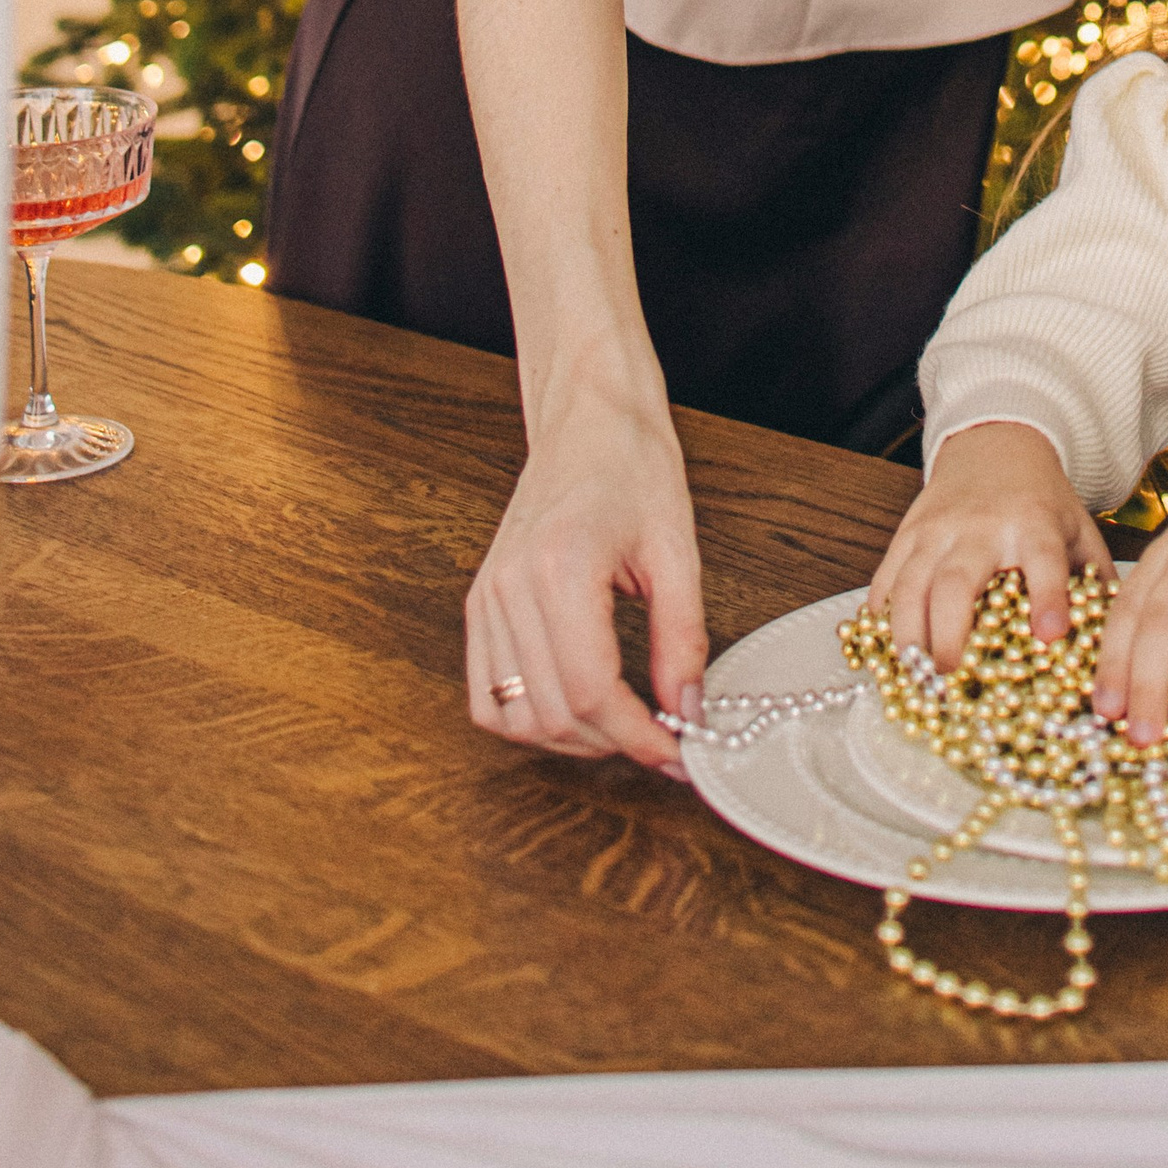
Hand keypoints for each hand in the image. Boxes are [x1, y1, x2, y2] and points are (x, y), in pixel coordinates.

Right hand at [464, 382, 707, 770]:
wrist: (587, 416)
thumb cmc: (632, 463)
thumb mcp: (676, 548)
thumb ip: (682, 637)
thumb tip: (688, 709)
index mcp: (560, 568)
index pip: (591, 693)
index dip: (639, 737)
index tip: (678, 752)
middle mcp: (510, 587)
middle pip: (553, 715)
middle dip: (614, 744)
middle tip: (664, 738)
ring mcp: (486, 597)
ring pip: (514, 718)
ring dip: (571, 740)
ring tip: (622, 723)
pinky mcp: (479, 603)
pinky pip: (485, 696)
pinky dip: (527, 720)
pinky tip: (573, 707)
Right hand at [871, 420, 1111, 668]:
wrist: (995, 444)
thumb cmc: (1043, 501)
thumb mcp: (1079, 528)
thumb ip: (1098, 581)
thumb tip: (1122, 646)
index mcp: (1034, 524)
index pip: (1043, 559)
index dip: (1049, 596)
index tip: (1051, 635)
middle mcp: (981, 526)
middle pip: (956, 582)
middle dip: (949, 633)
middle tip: (951, 678)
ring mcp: (937, 529)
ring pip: (910, 583)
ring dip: (907, 634)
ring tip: (914, 676)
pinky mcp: (908, 532)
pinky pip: (885, 577)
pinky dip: (880, 616)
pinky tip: (883, 651)